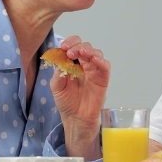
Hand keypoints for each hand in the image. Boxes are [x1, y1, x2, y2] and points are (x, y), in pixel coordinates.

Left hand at [49, 35, 110, 158]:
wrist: (76, 118)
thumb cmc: (66, 101)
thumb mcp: (56, 86)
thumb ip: (58, 72)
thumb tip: (61, 58)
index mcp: (73, 63)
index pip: (73, 46)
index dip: (70, 43)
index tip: (63, 47)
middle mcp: (85, 64)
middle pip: (85, 47)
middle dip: (77, 46)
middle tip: (70, 53)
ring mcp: (95, 71)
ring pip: (96, 53)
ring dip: (89, 50)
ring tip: (81, 53)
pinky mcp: (103, 79)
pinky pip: (105, 66)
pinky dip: (101, 61)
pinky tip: (94, 59)